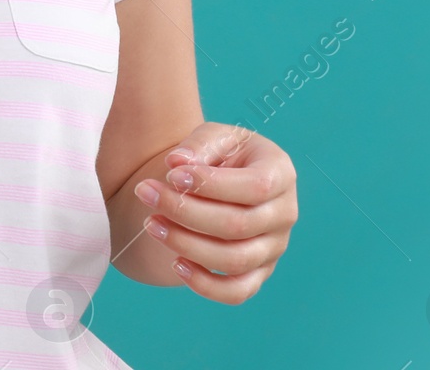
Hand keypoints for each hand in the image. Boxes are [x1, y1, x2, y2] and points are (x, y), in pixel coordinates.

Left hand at [133, 121, 296, 303]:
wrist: (227, 178)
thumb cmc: (223, 153)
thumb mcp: (214, 137)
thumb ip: (198, 145)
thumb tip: (176, 162)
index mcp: (280, 173)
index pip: (254, 187)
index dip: (211, 184)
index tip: (170, 174)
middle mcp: (284, 214)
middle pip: (238, 225)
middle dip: (185, 212)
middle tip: (145, 193)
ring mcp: (274, 247)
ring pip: (234, 259)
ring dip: (186, 244)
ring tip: (151, 223)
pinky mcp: (259, 271)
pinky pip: (238, 291)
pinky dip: (206, 285)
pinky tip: (176, 264)